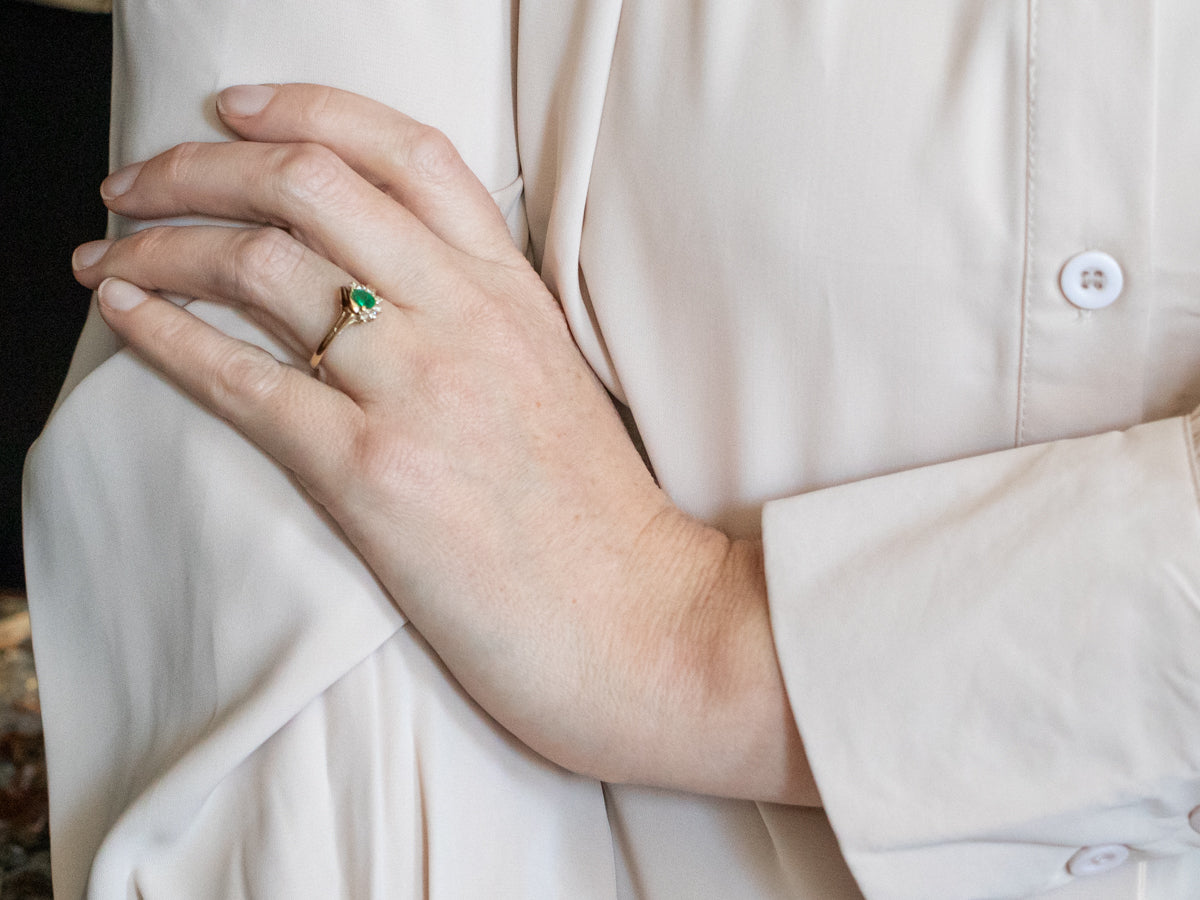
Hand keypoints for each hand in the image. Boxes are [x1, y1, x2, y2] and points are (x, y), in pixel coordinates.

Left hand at [72, 83, 816, 804]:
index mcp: (511, 290)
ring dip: (162, 245)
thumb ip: (478, 318)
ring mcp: (418, 389)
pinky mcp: (373, 473)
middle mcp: (463, 317)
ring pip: (261, 266)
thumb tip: (378, 286)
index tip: (236, 109)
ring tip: (109, 251)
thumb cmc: (594, 518)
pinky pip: (241, 379)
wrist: (638, 621)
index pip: (403, 151)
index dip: (306, 109)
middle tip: (138, 183)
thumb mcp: (553, 380)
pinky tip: (121, 313)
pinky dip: (163, 335)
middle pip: (308, 186)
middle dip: (199, 166)